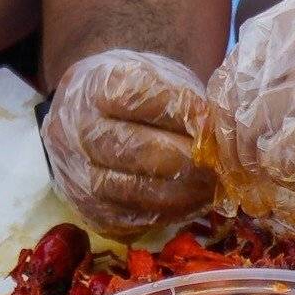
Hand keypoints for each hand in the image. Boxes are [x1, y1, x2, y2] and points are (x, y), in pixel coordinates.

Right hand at [42, 47, 212, 237]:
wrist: (93, 120)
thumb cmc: (139, 96)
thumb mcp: (160, 77)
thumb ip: (185, 99)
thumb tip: (216, 129)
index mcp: (94, 84)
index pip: (134, 95)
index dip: (178, 108)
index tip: (208, 117)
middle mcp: (76, 128)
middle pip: (130, 147)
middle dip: (184, 157)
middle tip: (217, 161)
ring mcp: (76, 171)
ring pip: (129, 188)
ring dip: (180, 191)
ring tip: (211, 184)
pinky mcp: (88, 208)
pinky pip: (130, 217)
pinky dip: (168, 212)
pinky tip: (192, 202)